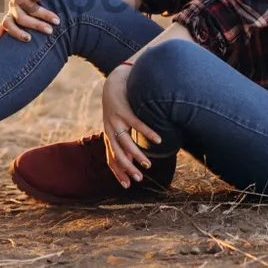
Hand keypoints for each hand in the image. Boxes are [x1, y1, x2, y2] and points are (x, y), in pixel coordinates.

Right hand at [0, 0, 59, 45]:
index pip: (29, 5)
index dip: (43, 13)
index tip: (57, 21)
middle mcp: (13, 4)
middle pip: (21, 17)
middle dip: (36, 24)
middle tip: (50, 31)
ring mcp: (10, 14)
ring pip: (8, 24)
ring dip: (17, 32)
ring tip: (29, 39)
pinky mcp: (10, 22)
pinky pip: (0, 29)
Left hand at [101, 64, 160, 187]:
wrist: (113, 82)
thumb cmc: (118, 106)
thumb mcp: (119, 125)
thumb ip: (124, 141)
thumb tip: (131, 159)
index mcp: (109, 135)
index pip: (111, 159)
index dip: (118, 173)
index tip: (127, 186)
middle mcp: (110, 129)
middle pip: (118, 154)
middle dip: (128, 168)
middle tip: (139, 179)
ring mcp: (116, 120)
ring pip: (126, 142)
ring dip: (137, 155)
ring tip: (147, 165)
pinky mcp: (125, 110)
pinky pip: (137, 124)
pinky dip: (148, 133)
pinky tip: (158, 140)